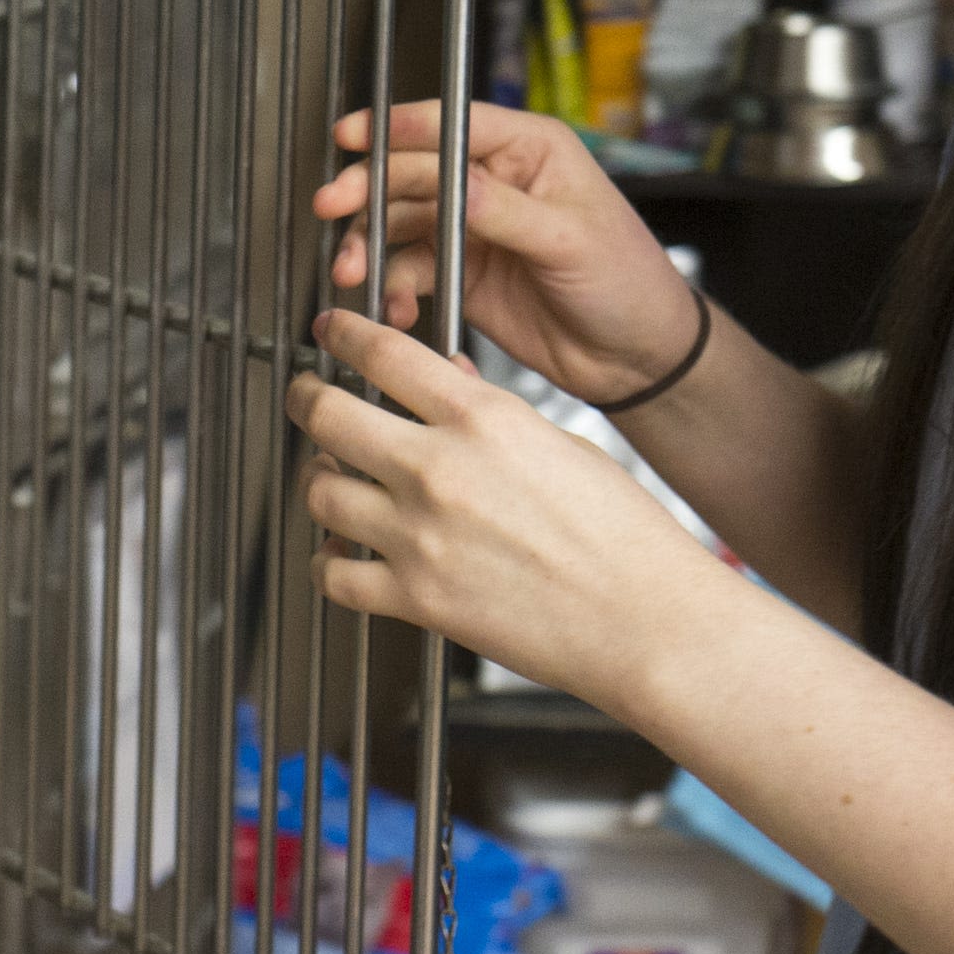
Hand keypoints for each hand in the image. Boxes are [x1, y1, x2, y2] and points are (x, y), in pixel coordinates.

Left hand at [289, 306, 733, 709]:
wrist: (646, 621)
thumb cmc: (623, 535)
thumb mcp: (563, 443)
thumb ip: (492, 413)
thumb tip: (447, 382)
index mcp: (483, 419)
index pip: (384, 353)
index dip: (344, 334)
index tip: (331, 332)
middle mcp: (439, 470)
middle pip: (329, 414)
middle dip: (307, 398)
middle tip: (308, 397)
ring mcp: (419, 537)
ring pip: (320, 491)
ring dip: (318, 478)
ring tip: (330, 476)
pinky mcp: (416, 600)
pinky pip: (334, 574)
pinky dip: (328, 561)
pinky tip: (340, 553)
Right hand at [310, 101, 697, 407]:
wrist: (637, 358)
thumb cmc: (628, 282)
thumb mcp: (570, 239)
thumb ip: (505, 211)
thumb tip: (452, 186)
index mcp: (528, 150)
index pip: (452, 125)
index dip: (398, 127)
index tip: (353, 135)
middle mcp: (493, 182)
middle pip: (413, 172)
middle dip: (369, 190)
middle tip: (334, 207)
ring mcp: (473, 229)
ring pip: (401, 223)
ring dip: (371, 246)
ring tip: (355, 274)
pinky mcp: (461, 275)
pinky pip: (410, 272)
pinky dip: (393, 289)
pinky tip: (393, 308)